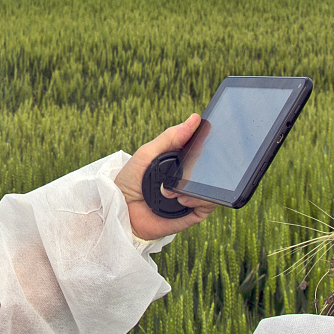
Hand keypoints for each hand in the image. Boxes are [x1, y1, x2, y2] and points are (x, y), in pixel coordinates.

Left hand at [115, 114, 217, 239]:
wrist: (121, 211)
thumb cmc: (129, 181)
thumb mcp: (147, 154)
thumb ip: (169, 137)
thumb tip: (194, 119)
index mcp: (180, 163)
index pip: (202, 151)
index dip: (209, 143)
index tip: (211, 134)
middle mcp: (189, 179)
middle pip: (210, 169)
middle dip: (207, 166)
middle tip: (193, 167)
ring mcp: (192, 196)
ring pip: (212, 188)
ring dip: (198, 187)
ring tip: (177, 190)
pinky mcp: (192, 214)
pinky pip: (208, 206)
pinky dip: (200, 201)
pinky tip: (182, 199)